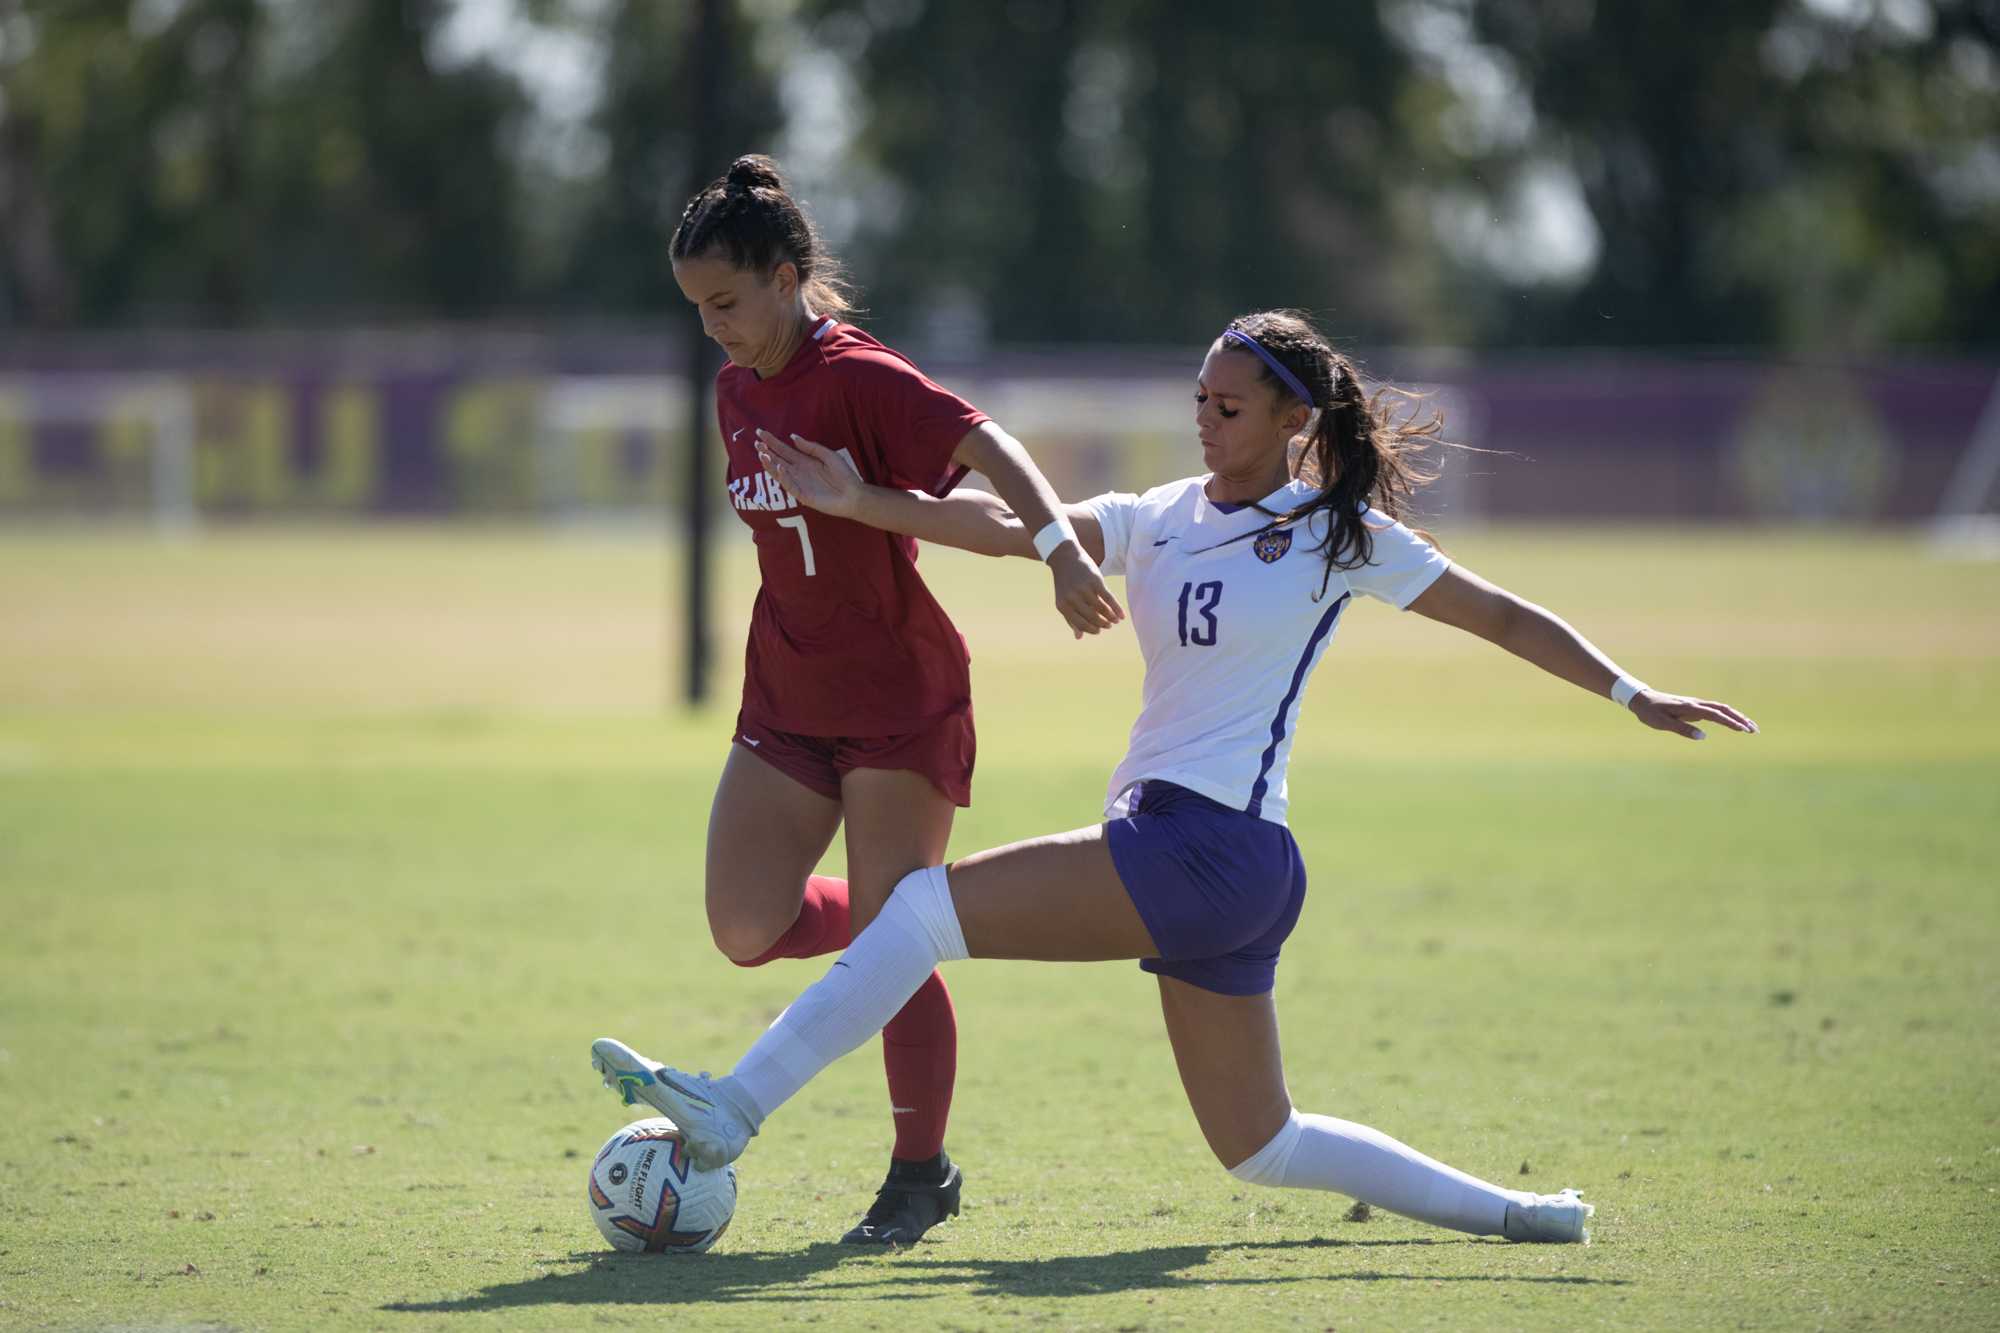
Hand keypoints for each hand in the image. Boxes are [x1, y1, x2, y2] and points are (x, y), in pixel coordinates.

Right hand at [757, 429, 862, 517]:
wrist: (854, 494)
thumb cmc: (844, 475)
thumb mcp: (828, 455)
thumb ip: (810, 447)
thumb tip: (792, 437)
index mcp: (804, 461)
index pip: (784, 450)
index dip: (772, 442)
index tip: (760, 432)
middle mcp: (799, 471)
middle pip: (778, 460)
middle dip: (767, 451)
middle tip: (757, 443)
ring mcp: (799, 483)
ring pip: (780, 473)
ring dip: (771, 464)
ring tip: (762, 454)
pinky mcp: (803, 495)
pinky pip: (790, 485)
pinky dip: (784, 477)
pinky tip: (780, 467)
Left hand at [1048, 543, 1124, 638]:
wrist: (1065, 558)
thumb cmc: (1065, 583)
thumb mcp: (1064, 601)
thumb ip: (1071, 619)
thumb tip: (1079, 637)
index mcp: (1063, 605)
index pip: (1080, 623)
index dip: (1091, 629)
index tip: (1099, 631)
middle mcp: (1073, 598)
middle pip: (1092, 617)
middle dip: (1102, 624)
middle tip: (1109, 626)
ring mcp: (1084, 589)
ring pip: (1102, 609)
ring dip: (1111, 617)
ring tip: (1115, 621)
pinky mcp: (1095, 581)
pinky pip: (1109, 598)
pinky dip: (1116, 608)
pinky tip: (1121, 615)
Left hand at [1629, 690, 1758, 740]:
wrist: (1642, 699)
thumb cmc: (1651, 713)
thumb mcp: (1663, 723)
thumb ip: (1682, 729)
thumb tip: (1703, 736)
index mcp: (1690, 707)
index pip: (1715, 715)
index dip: (1730, 722)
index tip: (1743, 730)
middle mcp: (1696, 704)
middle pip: (1724, 709)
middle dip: (1740, 719)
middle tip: (1754, 730)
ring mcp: (1696, 704)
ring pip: (1721, 709)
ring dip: (1736, 716)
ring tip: (1749, 727)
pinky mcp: (1694, 707)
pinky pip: (1715, 710)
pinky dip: (1727, 715)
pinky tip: (1734, 722)